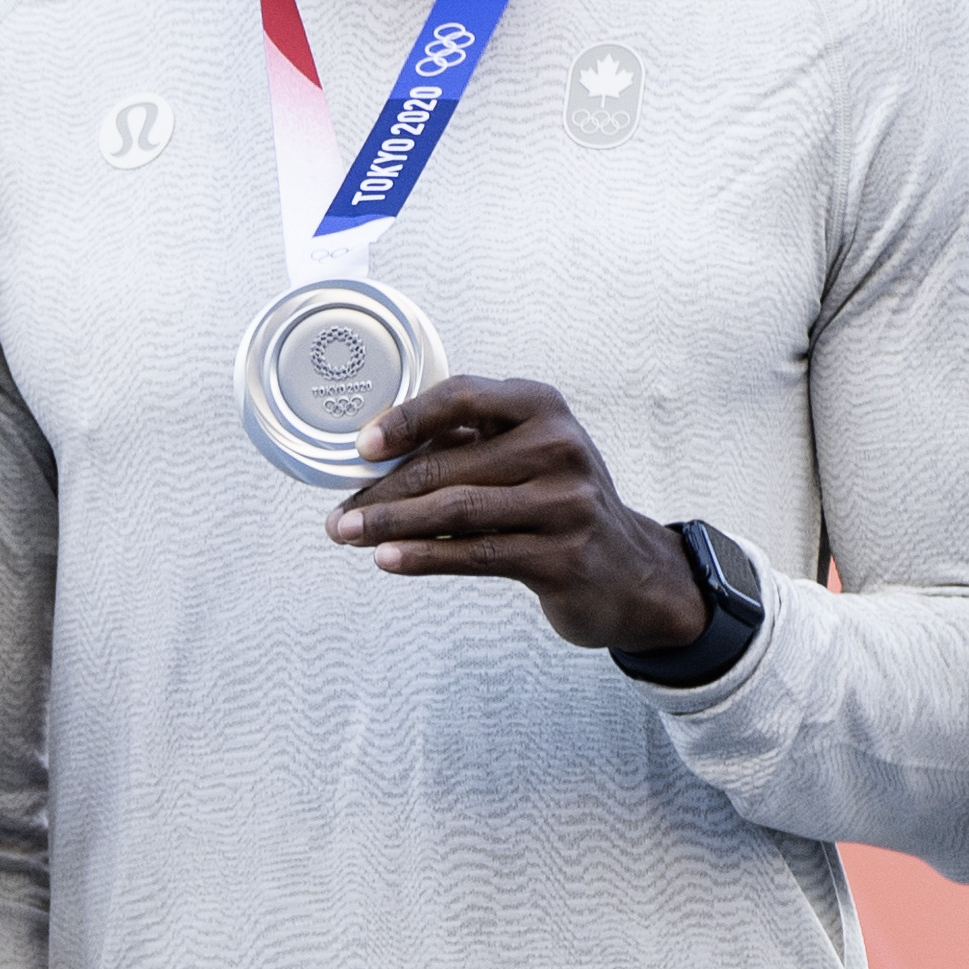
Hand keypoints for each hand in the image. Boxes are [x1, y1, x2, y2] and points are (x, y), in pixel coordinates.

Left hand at [324, 376, 709, 654]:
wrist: (629, 572)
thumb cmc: (558, 505)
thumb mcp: (527, 456)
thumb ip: (467, 446)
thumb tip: (373, 457)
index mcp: (544, 408)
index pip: (463, 396)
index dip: (406, 418)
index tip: (362, 446)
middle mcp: (560, 447)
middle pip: (449, 464)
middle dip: (383, 490)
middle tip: (339, 511)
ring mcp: (565, 503)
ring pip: (456, 510)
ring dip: (391, 524)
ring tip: (347, 533)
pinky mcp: (562, 556)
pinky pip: (476, 554)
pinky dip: (424, 557)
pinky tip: (387, 559)